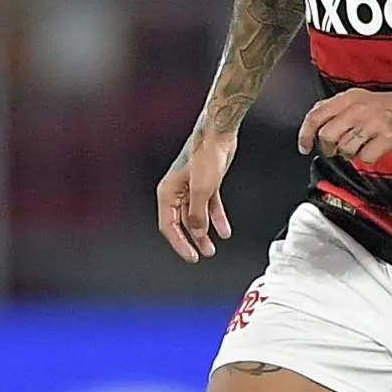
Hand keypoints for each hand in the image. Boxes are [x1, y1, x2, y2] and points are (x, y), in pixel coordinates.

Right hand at [155, 130, 238, 261]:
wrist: (218, 135)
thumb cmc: (205, 154)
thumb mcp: (201, 190)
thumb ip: (197, 214)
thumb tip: (197, 232)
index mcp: (168, 192)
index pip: (168, 226)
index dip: (179, 243)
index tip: (191, 256)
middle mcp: (176, 191)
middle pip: (181, 223)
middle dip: (192, 240)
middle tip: (201, 255)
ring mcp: (191, 188)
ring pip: (195, 217)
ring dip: (204, 233)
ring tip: (211, 248)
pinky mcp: (205, 184)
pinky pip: (209, 207)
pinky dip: (216, 219)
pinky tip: (224, 231)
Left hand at [297, 86, 391, 163]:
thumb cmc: (390, 105)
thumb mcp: (359, 98)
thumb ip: (336, 109)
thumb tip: (314, 124)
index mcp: (348, 98)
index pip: (316, 115)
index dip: (305, 134)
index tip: (304, 147)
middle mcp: (357, 108)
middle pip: (327, 136)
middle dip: (329, 148)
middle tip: (337, 149)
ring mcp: (371, 123)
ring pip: (344, 149)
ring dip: (350, 154)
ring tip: (362, 145)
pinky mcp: (385, 137)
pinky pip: (364, 158)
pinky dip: (368, 158)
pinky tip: (375, 148)